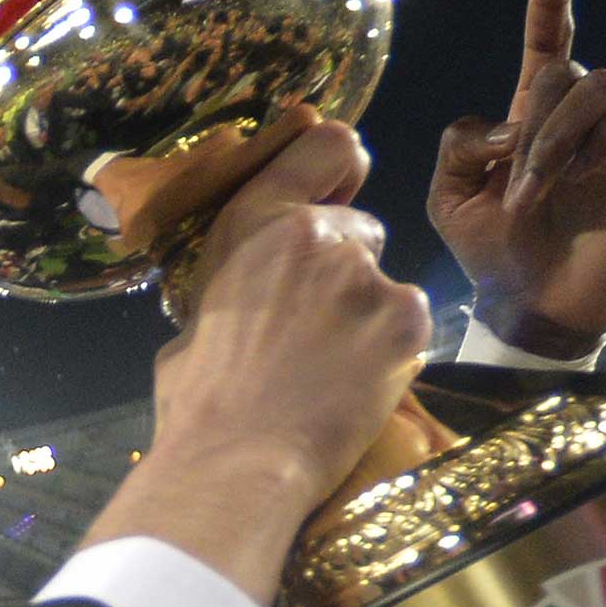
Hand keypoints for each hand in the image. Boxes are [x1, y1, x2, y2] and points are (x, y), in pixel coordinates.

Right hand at [90, 121, 432, 603]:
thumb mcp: (197, 318)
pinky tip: (359, 386)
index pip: (327, 144)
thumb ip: (235, 284)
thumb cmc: (199, 402)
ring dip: (369, 315)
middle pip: (360, 229)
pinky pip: (408, 324)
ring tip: (335, 368)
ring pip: (385, 282)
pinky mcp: (405, 321)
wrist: (238, 462)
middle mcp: (314, 232)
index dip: (340, 168)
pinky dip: (392, 351)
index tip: (338, 194)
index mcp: (252, 222)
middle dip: (346, 268)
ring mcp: (365, 275)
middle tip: (321, 325)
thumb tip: (246, 295)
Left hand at [427, 0, 605, 357]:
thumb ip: (460, 143)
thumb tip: (511, 123)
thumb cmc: (493, 252)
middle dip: (531, 122)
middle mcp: (581, 115)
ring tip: (541, 190)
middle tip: (516, 186)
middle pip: (562, 68)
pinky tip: (591, 175)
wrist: (535, 303)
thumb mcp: (448, 196)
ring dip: (559, 135)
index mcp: (532, 114)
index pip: (548, 40)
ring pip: (599, 83)